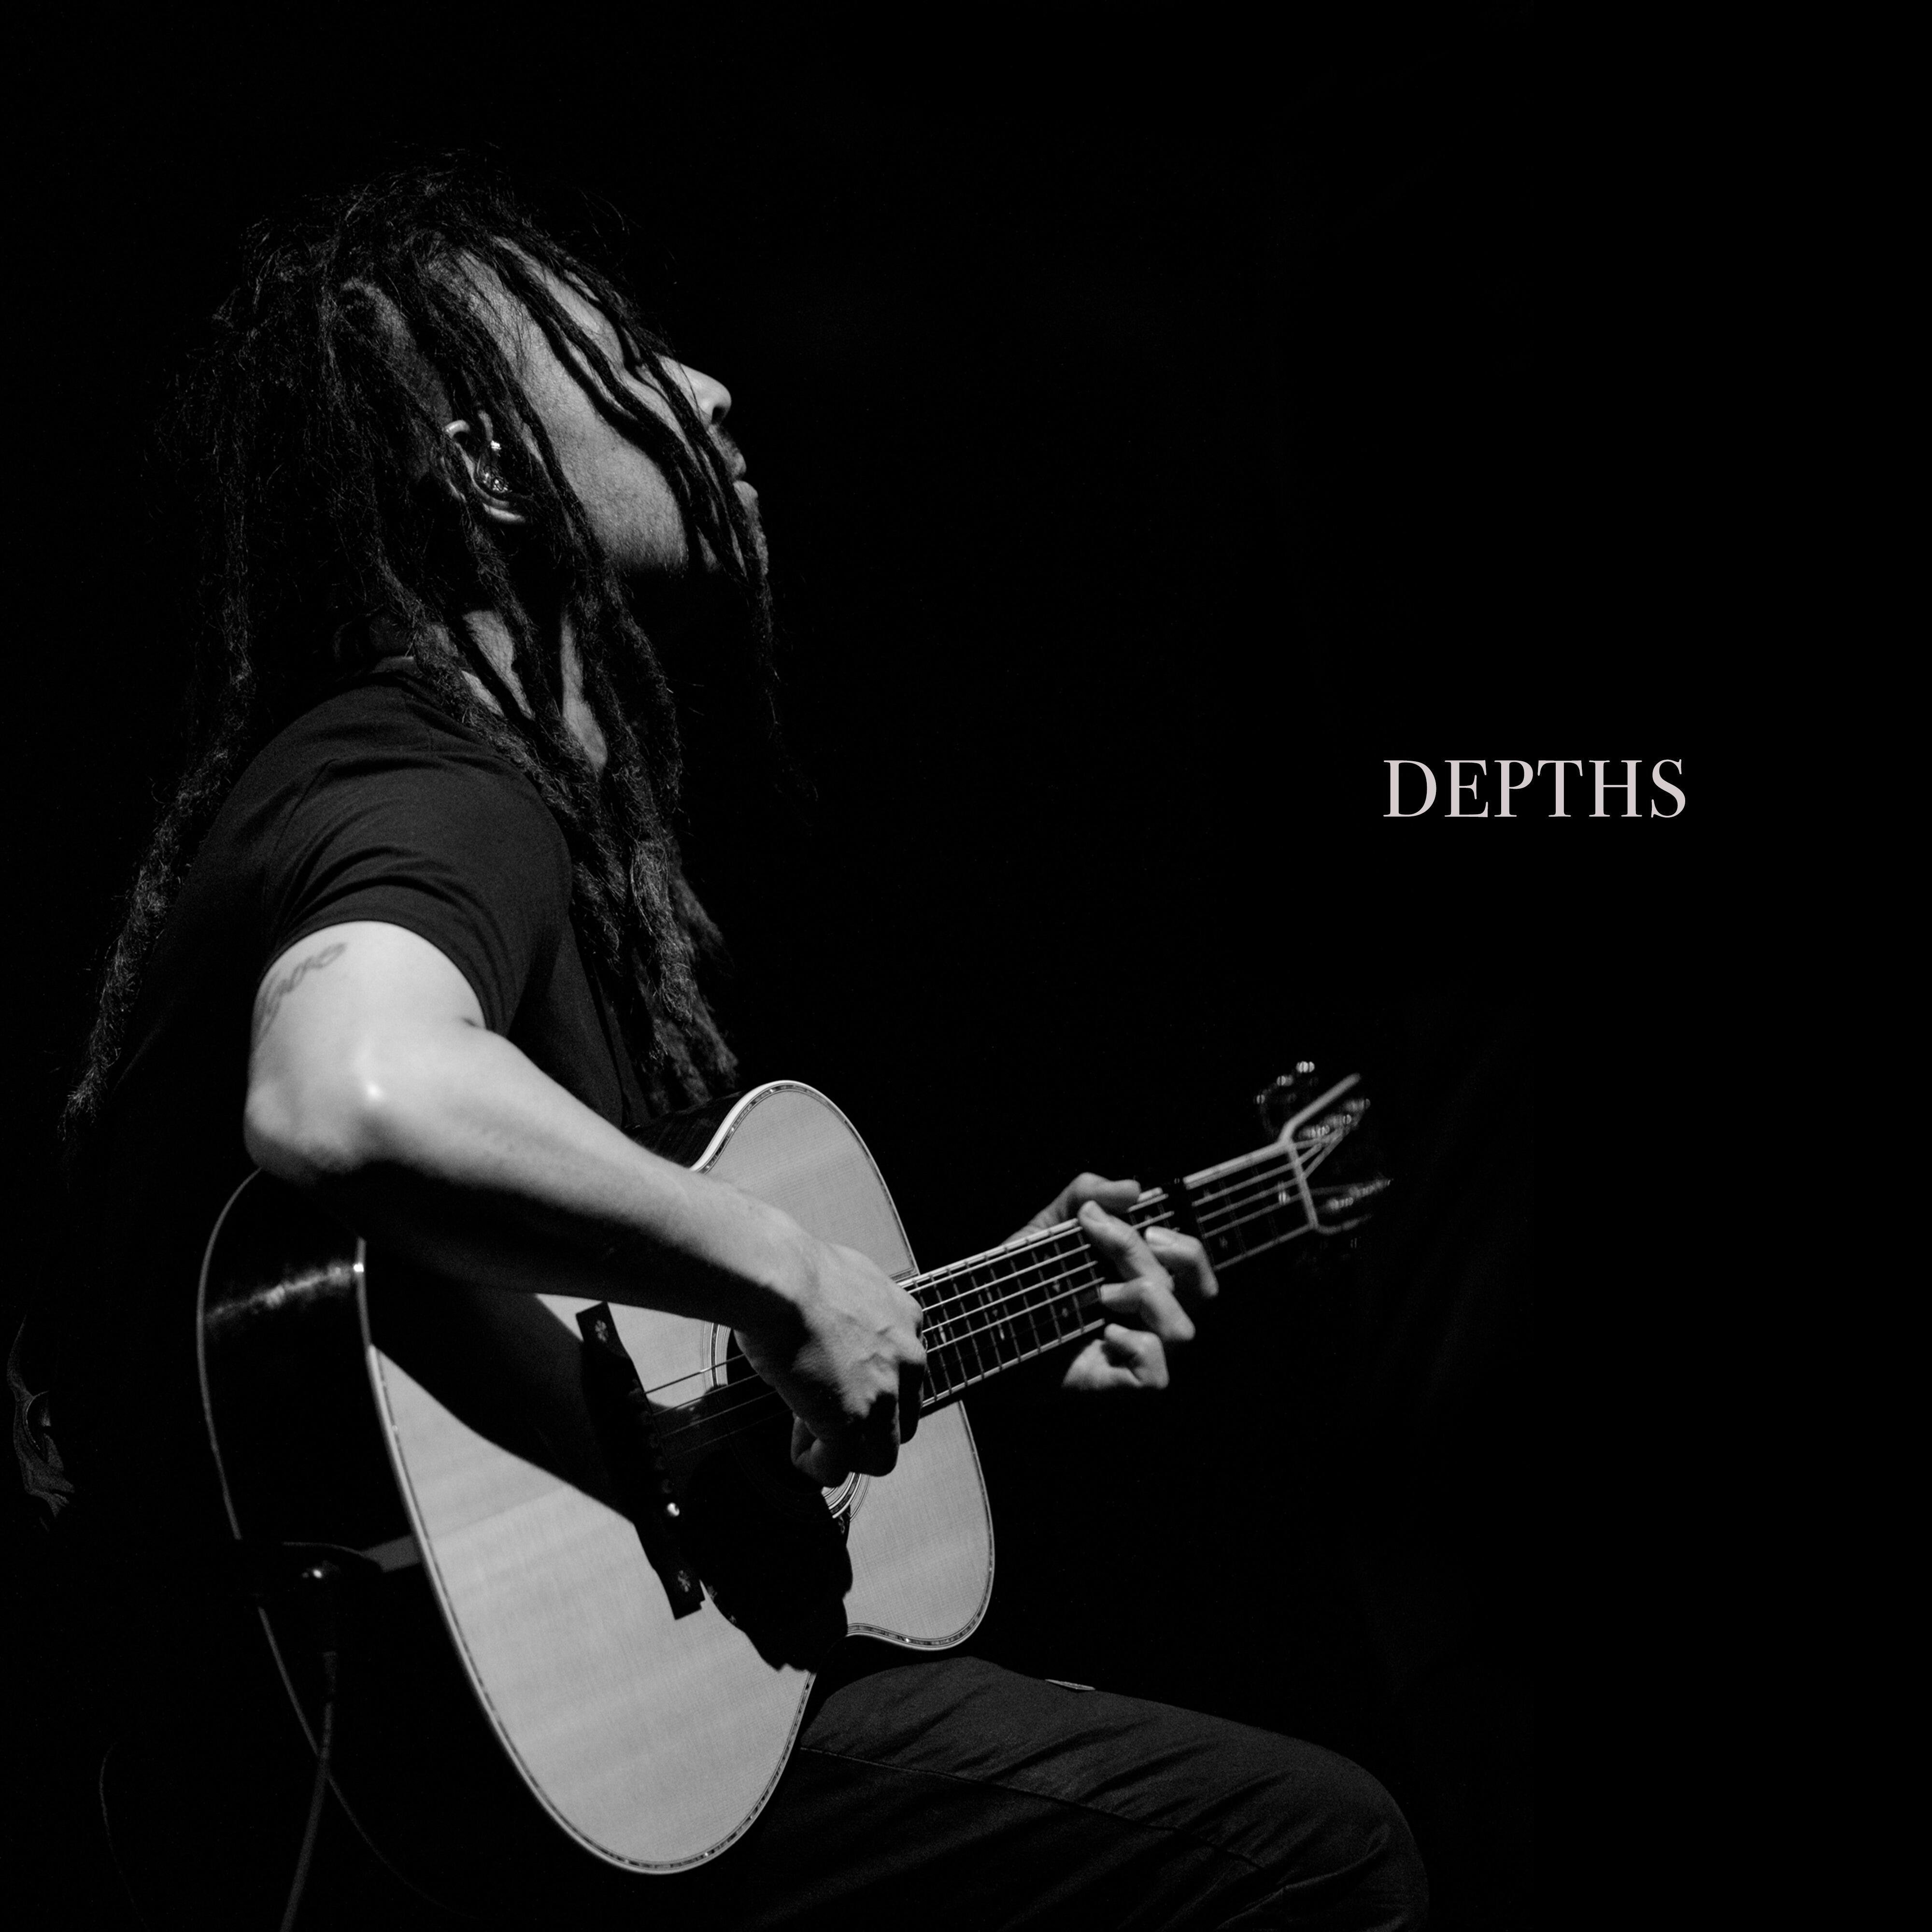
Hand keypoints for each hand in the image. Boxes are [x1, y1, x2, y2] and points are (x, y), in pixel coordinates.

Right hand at [736, 1234, 926, 1485]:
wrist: (781, 1278)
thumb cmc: (795, 1272)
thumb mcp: (845, 1282)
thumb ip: (851, 1312)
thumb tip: (828, 1324)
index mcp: (906, 1320)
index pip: (906, 1375)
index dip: (868, 1388)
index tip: (835, 1381)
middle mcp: (907, 1359)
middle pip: (902, 1422)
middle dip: (865, 1428)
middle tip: (823, 1413)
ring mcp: (883, 1394)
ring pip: (881, 1456)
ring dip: (846, 1454)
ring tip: (810, 1437)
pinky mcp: (852, 1421)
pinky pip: (838, 1468)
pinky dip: (816, 1465)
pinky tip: (798, 1448)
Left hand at [1010, 1174, 1217, 1393]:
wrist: (979, 1328)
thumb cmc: (1019, 1280)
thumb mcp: (1046, 1227)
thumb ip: (1085, 1194)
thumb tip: (1134, 1188)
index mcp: (1146, 1282)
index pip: (1194, 1263)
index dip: (1176, 1240)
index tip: (1108, 1222)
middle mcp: (1152, 1320)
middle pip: (1197, 1288)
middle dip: (1137, 1254)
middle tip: (1096, 1244)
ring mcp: (1138, 1355)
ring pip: (1184, 1330)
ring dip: (1144, 1300)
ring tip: (1100, 1296)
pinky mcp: (1117, 1386)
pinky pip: (1157, 1375)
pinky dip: (1136, 1347)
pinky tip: (1104, 1336)